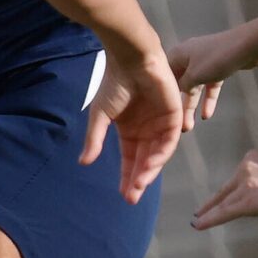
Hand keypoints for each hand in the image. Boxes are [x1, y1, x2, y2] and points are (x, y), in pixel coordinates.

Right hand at [78, 46, 182, 203]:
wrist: (132, 60)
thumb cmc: (114, 83)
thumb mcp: (101, 115)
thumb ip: (95, 139)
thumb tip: (83, 162)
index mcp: (130, 130)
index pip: (130, 160)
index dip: (127, 177)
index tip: (124, 196)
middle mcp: (147, 130)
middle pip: (145, 161)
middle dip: (139, 180)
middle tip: (132, 197)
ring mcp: (161, 124)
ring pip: (157, 154)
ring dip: (149, 170)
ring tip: (140, 183)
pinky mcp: (173, 115)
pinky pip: (169, 141)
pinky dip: (160, 154)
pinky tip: (150, 164)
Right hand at [166, 27, 257, 129]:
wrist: (249, 46)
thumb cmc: (217, 59)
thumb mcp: (194, 75)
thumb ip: (183, 86)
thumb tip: (181, 92)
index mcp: (177, 54)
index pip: (163, 76)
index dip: (159, 93)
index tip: (156, 112)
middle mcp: (187, 56)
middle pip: (179, 83)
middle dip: (177, 104)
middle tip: (174, 125)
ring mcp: (204, 62)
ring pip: (194, 87)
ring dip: (192, 106)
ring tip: (188, 127)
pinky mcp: (218, 67)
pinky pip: (209, 86)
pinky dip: (208, 100)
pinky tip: (206, 115)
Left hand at [192, 149, 257, 228]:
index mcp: (253, 159)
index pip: (234, 181)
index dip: (223, 195)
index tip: (213, 202)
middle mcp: (245, 168)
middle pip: (224, 192)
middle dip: (211, 204)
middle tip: (198, 213)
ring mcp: (246, 184)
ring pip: (223, 204)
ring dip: (208, 215)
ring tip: (196, 221)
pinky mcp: (248, 201)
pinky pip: (224, 213)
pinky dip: (209, 220)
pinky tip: (197, 225)